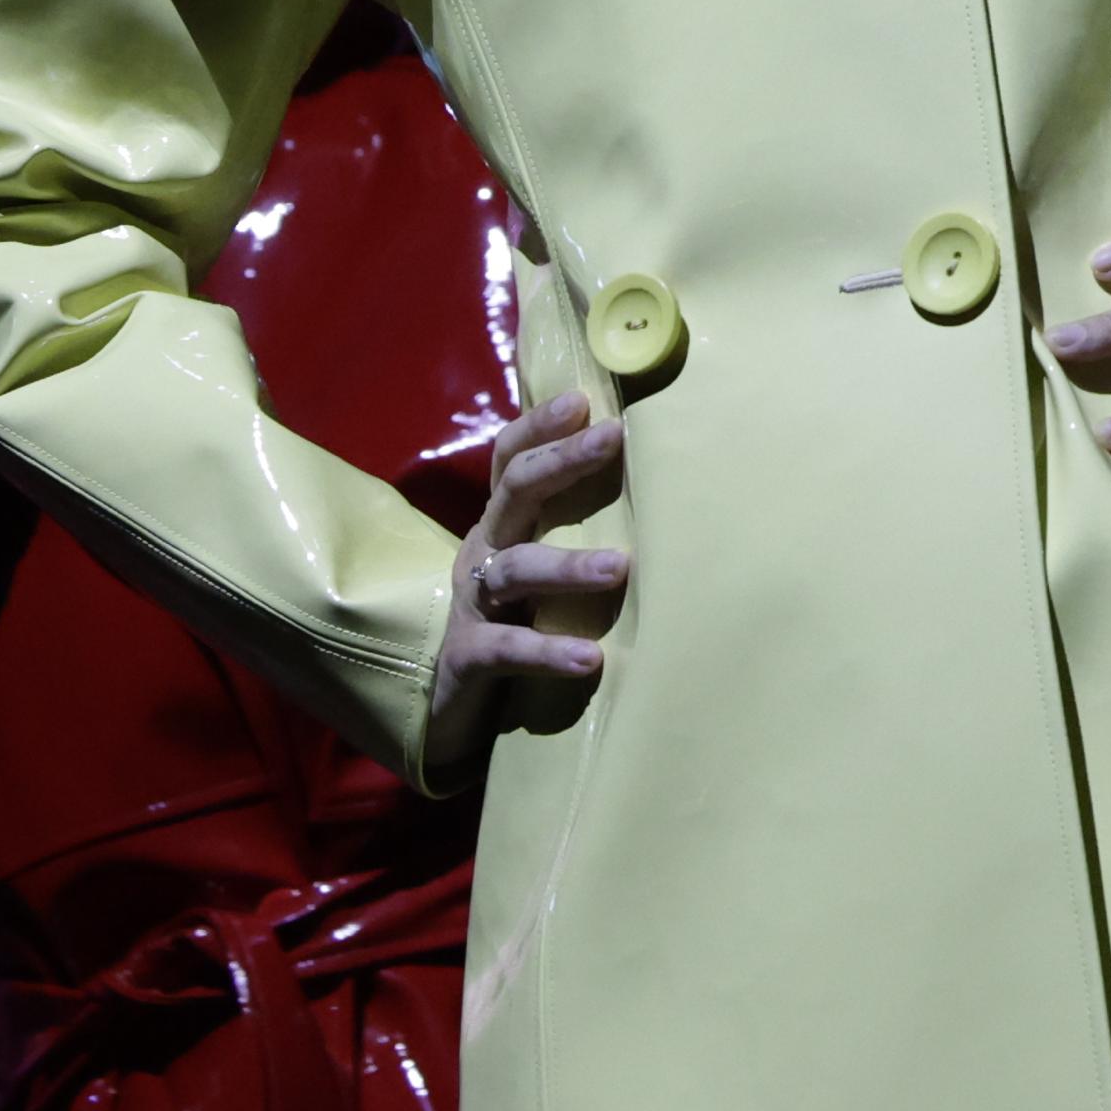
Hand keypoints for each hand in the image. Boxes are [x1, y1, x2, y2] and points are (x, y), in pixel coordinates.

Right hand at [425, 391, 627, 776]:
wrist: (451, 709)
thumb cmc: (517, 625)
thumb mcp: (540, 572)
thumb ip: (576, 532)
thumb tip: (660, 493)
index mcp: (502, 525)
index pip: (510, 459)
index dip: (539, 425)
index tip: (584, 400)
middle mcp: (483, 553)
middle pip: (514, 491)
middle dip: (562, 460)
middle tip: (612, 439)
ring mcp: (471, 604)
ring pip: (516, 569)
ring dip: (568, 565)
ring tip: (620, 568)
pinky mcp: (467, 657)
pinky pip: (505, 648)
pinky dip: (547, 650)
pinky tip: (589, 659)